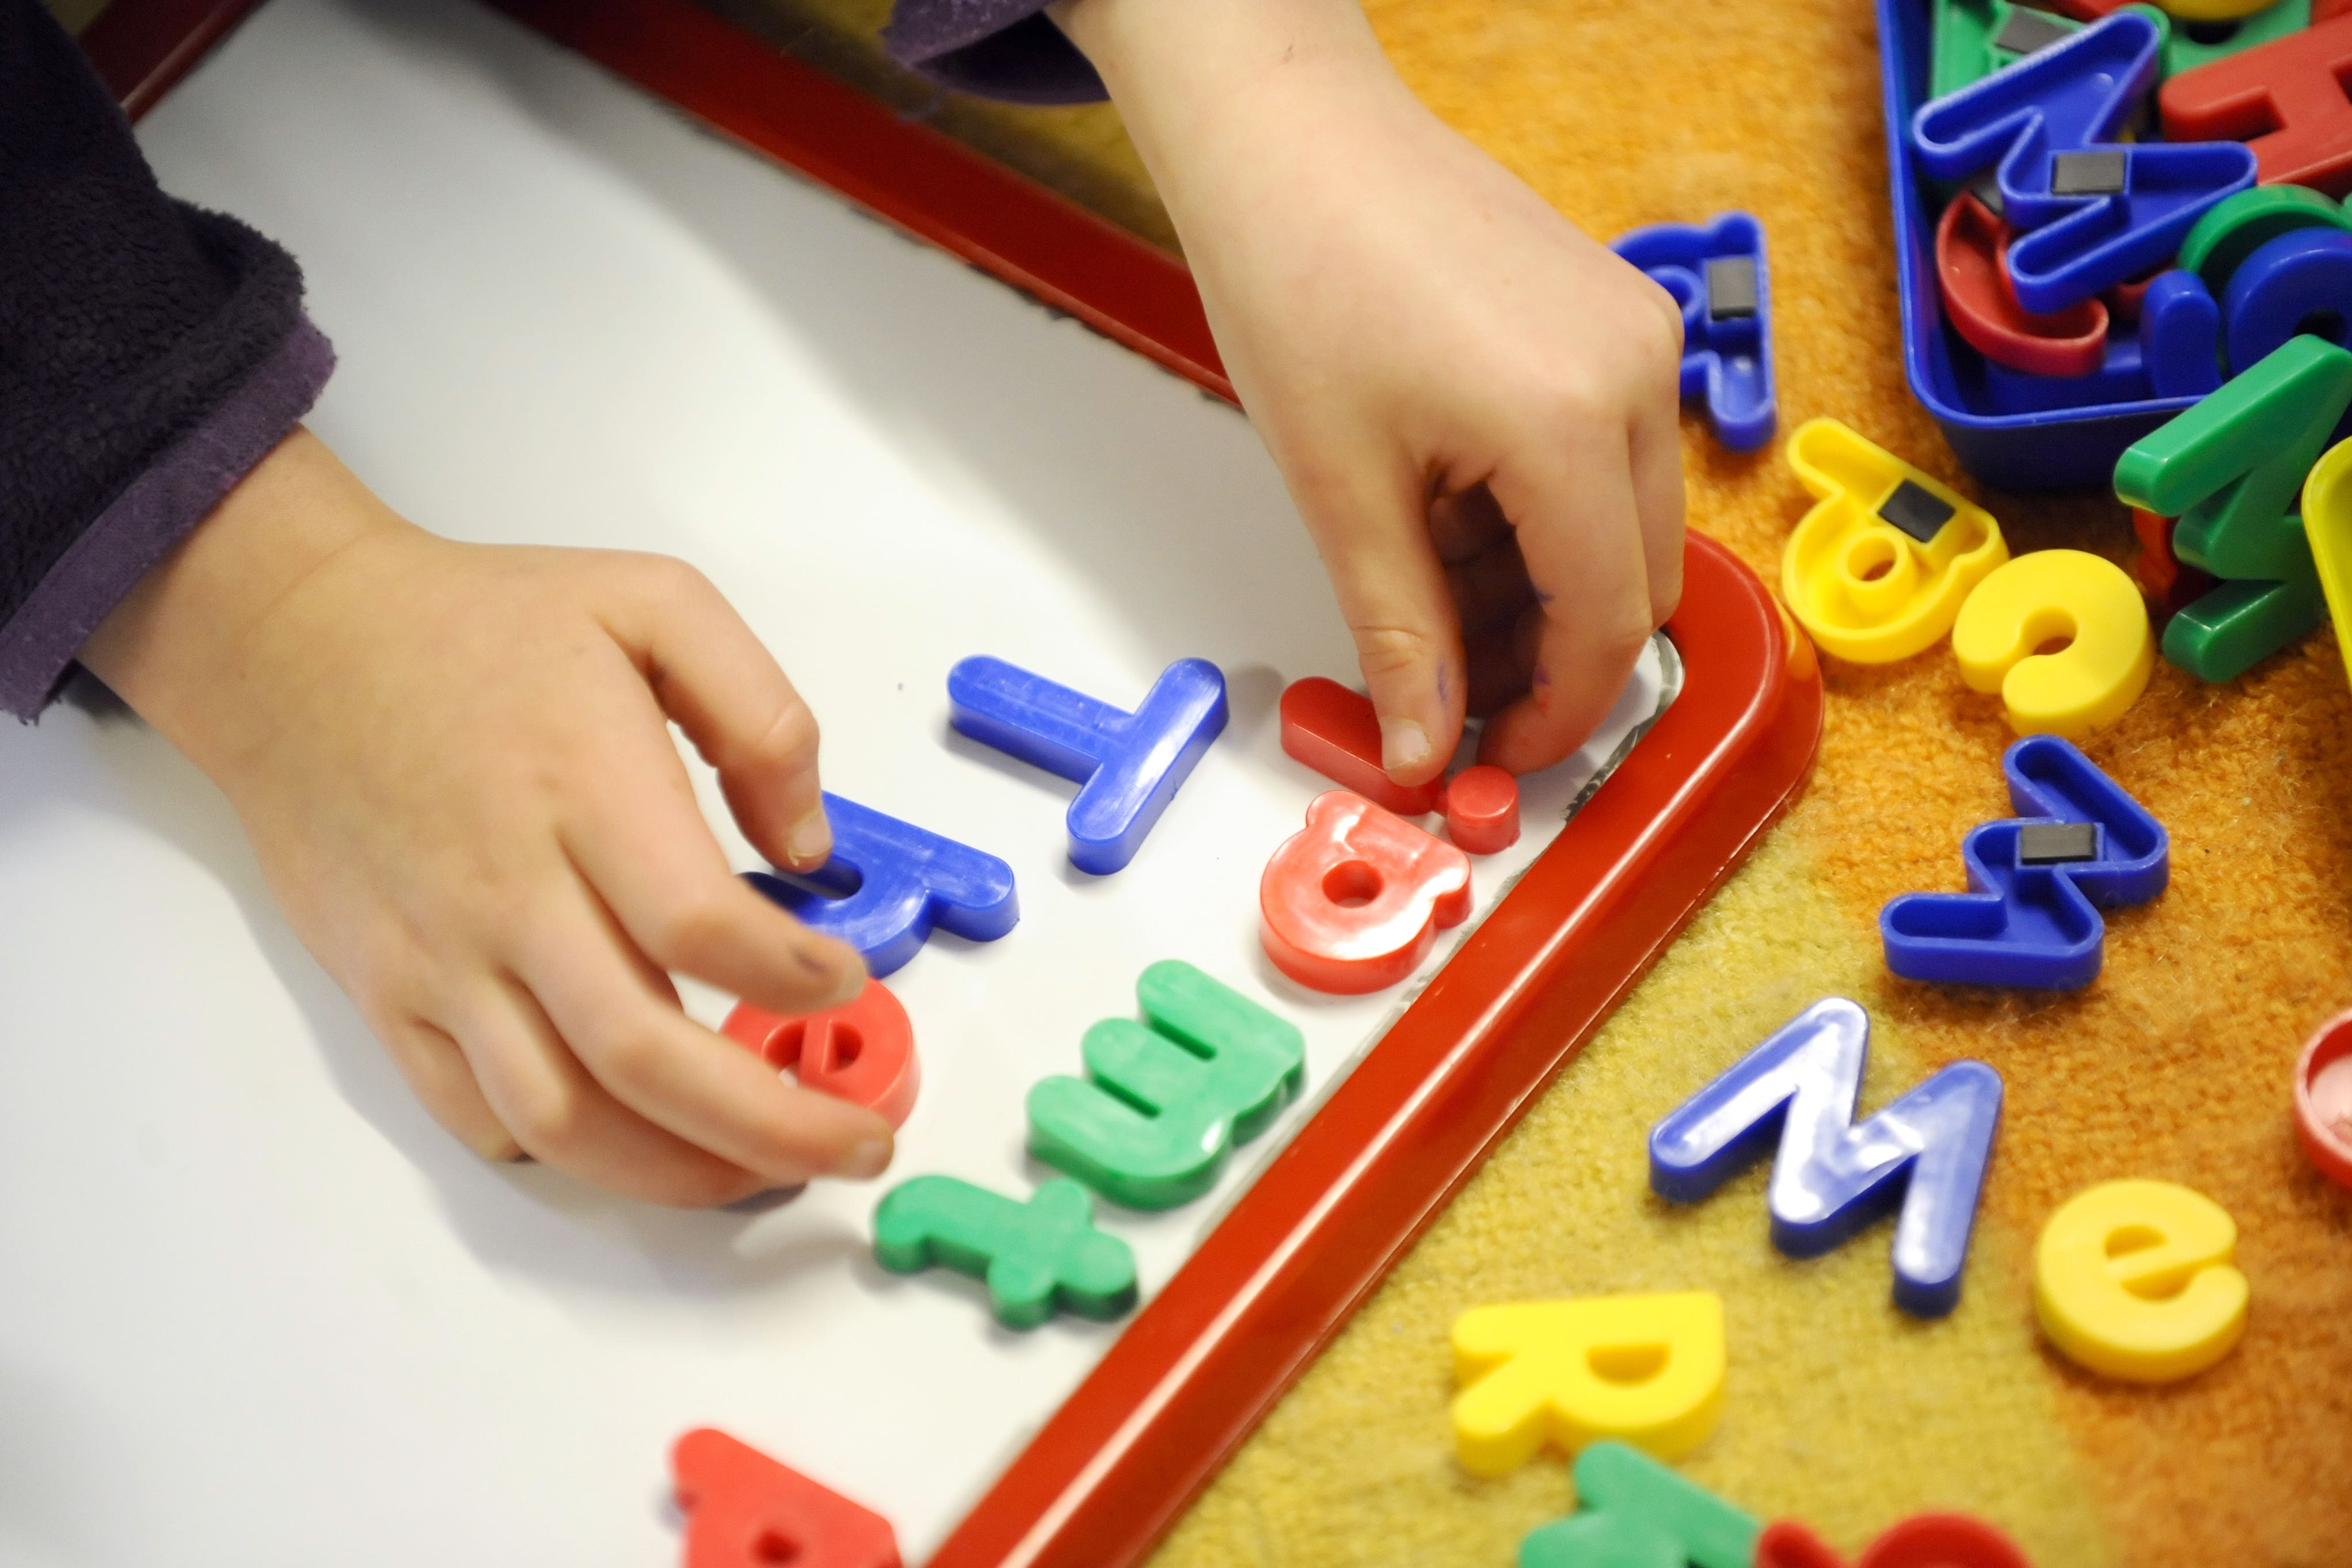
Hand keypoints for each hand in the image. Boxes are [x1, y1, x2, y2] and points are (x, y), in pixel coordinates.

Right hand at [82, 429, 889, 1205]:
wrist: (298, 647)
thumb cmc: (480, 626)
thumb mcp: (653, 602)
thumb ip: (760, 715)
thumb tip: (809, 847)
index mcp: (584, 788)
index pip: (698, 925)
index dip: (791, 978)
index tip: (845, 980)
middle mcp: (508, 892)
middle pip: (644, 1054)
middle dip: (771, 1125)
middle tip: (857, 1143)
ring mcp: (441, 959)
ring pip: (564, 1117)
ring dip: (679, 1171)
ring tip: (766, 1172)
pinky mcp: (391, 996)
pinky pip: (479, 1115)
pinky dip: (569, 1154)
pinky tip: (641, 1146)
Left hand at [1056, 0, 1685, 781]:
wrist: (1290, 138)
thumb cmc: (1299, 274)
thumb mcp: (1340, 490)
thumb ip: (1399, 633)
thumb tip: (1424, 747)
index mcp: (1570, 421)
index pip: (1607, 624)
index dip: (1553, 714)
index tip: (1493, 754)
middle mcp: (1634, 373)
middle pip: (1636, 580)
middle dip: (1549, 655)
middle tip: (1449, 686)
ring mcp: (1634, 335)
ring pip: (1624, 523)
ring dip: (1539, 585)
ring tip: (1424, 583)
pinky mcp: (1612, 315)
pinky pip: (1605, 453)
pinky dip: (1539, 511)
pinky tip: (1449, 509)